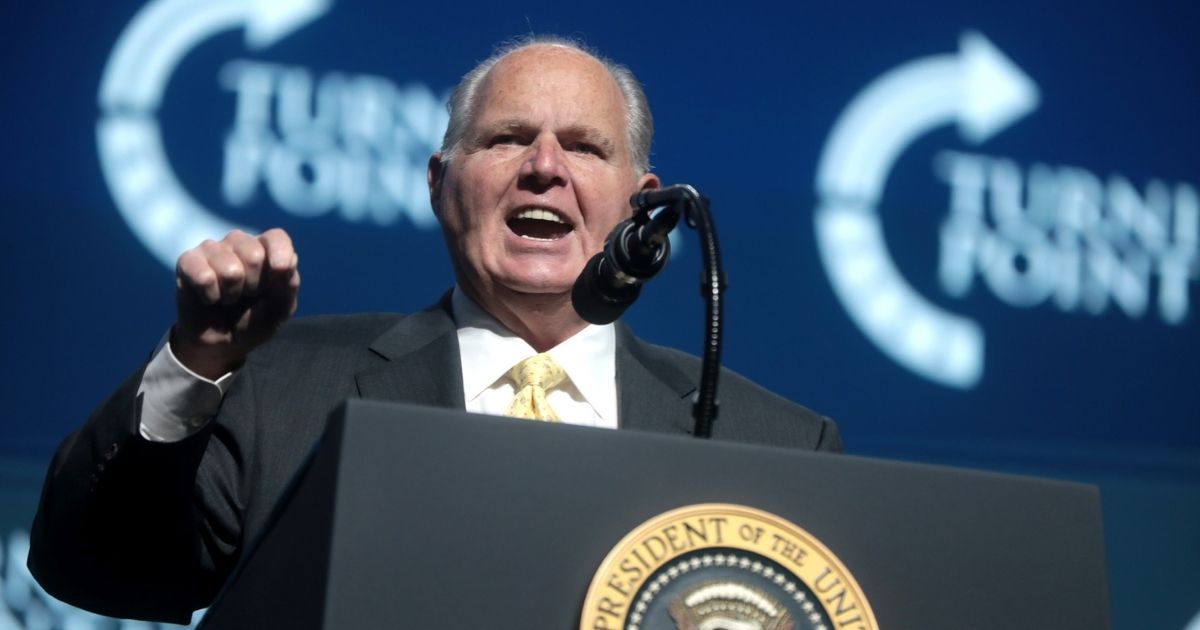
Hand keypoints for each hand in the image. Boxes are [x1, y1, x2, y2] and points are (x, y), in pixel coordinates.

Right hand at [171, 229, 299, 378]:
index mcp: (265, 249)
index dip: (280, 255)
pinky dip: (211, 296)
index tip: (279, 273)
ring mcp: (212, 249)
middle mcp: (238, 243)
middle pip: (255, 255)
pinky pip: (204, 277)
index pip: (276, 237)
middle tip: (246, 295)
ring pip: (230, 270)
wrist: (221, 343)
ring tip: (228, 298)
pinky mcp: (188, 261)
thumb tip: (285, 264)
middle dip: (254, 286)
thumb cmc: (253, 321)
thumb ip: (287, 285)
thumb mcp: (279, 309)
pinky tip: (209, 298)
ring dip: (232, 295)